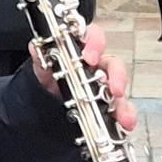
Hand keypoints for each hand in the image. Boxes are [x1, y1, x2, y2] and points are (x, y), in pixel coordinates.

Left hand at [45, 18, 138, 133]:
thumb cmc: (50, 73)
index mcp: (83, 49)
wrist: (46, 96)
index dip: (95, 45)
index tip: (90, 58)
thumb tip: (35, 48)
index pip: (93, 38)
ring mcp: (105, 84)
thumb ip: (41, 56)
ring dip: (123, 102)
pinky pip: (121, 106)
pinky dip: (126, 115)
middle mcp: (98, 64)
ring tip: (123, 116)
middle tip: (115, 89)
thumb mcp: (43, 64)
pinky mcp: (107, 101)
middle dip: (117, 77)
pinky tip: (126, 123)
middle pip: (113, 65)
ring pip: (119, 89)